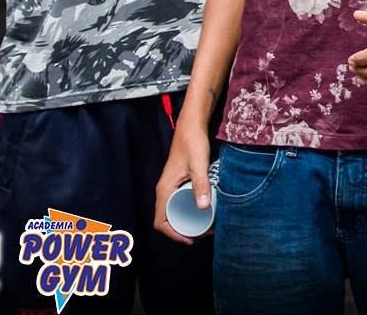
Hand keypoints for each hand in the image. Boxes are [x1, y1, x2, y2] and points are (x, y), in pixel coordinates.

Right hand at [153, 125, 212, 244]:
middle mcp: (164, 190)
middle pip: (167, 220)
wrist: (191, 125)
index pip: (160, 221)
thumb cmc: (192, 142)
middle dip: (182, 231)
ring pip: (174, 211)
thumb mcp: (199, 164)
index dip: (172, 235)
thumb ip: (201, 184)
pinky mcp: (178, 182)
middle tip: (202, 235)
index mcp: (164, 189)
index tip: (189, 240)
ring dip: (186, 222)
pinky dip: (189, 211)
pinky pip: (179, 203)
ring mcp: (171, 186)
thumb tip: (203, 207)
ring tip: (206, 226)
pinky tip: (204, 211)